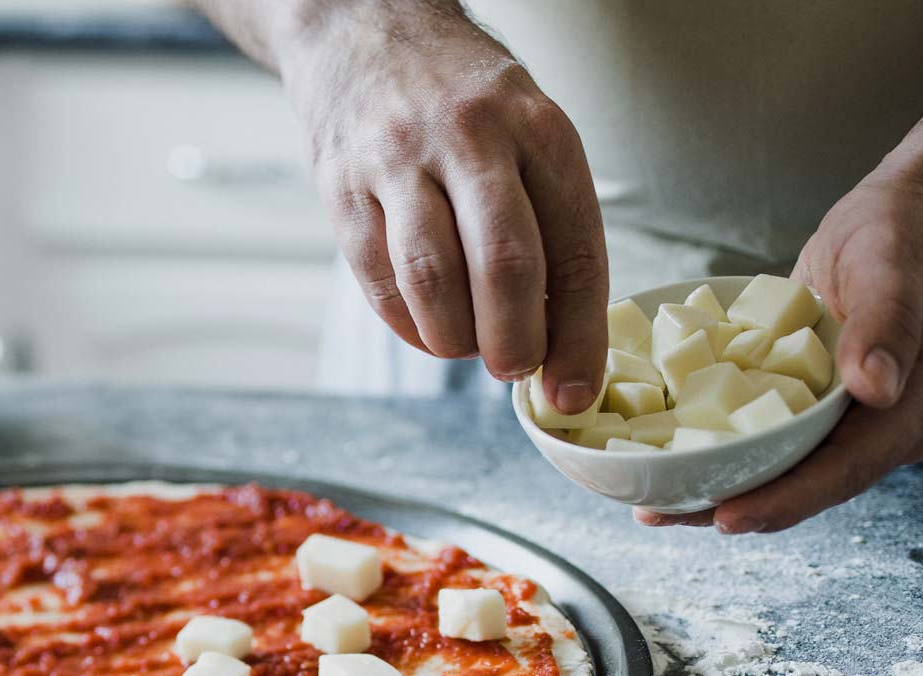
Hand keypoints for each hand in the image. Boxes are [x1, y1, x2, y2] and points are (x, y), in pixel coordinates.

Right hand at [279, 5, 607, 411]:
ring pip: (434, 279)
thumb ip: (549, 226)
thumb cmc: (463, 102)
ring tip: (466, 347)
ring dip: (456, 340)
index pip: (573, 249)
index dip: (579, 336)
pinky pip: (378, 279)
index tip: (574, 392)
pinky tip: (426, 327)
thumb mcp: (529, 133)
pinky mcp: (344, 186)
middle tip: (515, 369)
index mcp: (537, 128)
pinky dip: (408, 325)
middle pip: (506, 267)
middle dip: (516, 344)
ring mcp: (399, 159)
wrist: (363, 29)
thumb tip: (561, 343)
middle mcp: (471, 137)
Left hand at [636, 172, 922, 533]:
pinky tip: (672, 459)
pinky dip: (724, 453)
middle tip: (662, 514)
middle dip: (736, 507)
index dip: (785, 499)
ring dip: (720, 489)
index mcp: (907, 406)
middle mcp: (878, 426)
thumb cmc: (900, 233)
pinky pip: (769, 441)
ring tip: (653, 503)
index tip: (729, 516)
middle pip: (805, 485)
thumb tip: (875, 387)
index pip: (844, 470)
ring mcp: (846, 420)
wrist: (900, 218)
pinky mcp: (814, 406)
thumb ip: (885, 322)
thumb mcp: (892, 263)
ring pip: (782, 471)